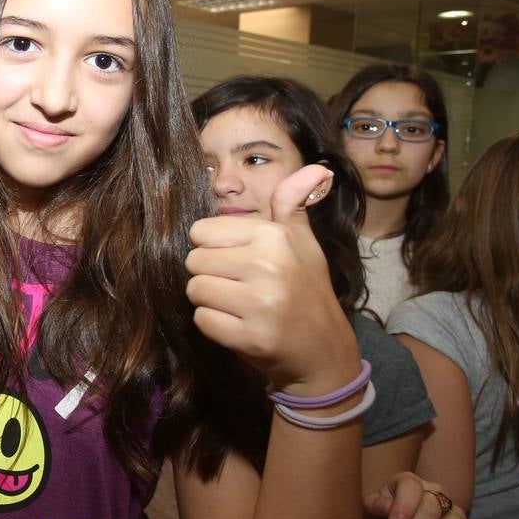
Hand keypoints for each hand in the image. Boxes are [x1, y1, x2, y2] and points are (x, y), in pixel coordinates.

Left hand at [186, 164, 358, 391]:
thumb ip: (293, 204)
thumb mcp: (303, 242)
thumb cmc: (307, 290)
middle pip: (194, 261)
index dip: (213, 248)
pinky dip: (215, 325)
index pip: (202, 231)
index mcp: (275, 237)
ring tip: (239, 306)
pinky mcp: (251, 336)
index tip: (237, 261)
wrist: (324, 351)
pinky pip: (203, 320)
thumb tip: (319, 168)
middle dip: (209, 275)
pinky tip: (240, 325)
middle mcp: (267, 265)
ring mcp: (260, 303)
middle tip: (238, 287)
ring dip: (210, 301)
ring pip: (195, 290)